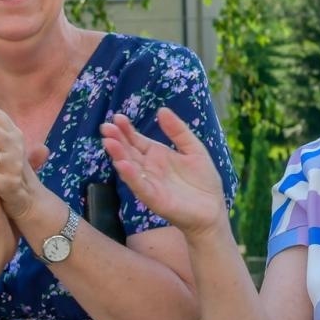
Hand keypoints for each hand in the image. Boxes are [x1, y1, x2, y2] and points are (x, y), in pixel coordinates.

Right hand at [100, 107, 228, 237]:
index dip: (126, 129)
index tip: (117, 117)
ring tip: (109, 142)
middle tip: (106, 127)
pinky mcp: (155, 199)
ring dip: (119, 156)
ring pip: (130, 168)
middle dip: (117, 140)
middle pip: (129, 152)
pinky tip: (123, 165)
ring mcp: (149, 184)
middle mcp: (148, 169)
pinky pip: (140, 187)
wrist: (213, 209)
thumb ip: (178, 131)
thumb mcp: (194, 149)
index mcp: (157, 155)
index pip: (136, 140)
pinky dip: (131, 177)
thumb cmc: (203, 180)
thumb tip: (162, 109)